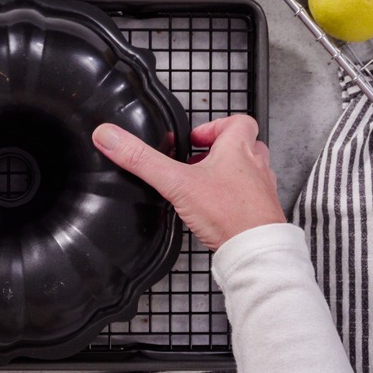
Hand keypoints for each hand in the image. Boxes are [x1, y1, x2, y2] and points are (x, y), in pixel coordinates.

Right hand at [92, 115, 284, 250]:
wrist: (255, 249)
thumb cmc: (227, 213)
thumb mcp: (175, 182)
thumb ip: (141, 160)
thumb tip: (110, 137)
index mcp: (238, 150)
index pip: (238, 122)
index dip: (215, 126)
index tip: (194, 139)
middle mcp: (255, 167)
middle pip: (244, 146)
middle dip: (220, 150)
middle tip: (198, 159)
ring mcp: (262, 190)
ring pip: (249, 171)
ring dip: (229, 174)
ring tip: (205, 184)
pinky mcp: (262, 214)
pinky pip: (250, 198)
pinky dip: (235, 199)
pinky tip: (216, 211)